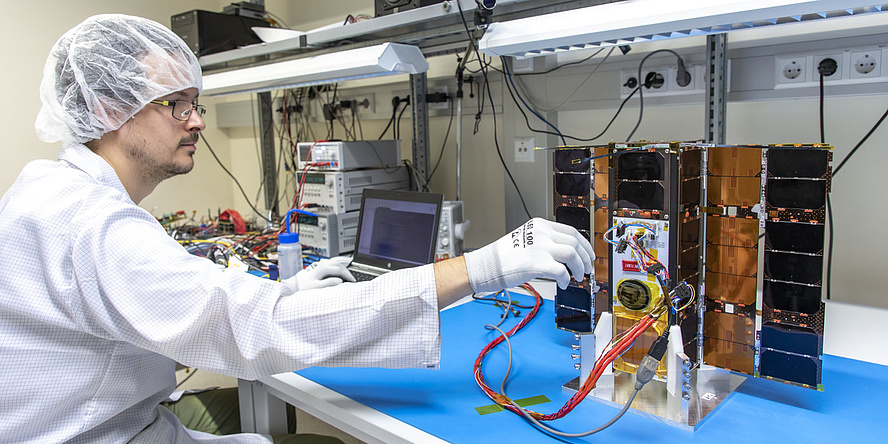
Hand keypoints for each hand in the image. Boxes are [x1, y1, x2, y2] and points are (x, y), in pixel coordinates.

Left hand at [282, 258, 355, 291]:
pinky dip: (336, 268)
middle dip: (346, 271)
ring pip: (334, 263)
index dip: (348, 275)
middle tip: (352, 279)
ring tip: (346, 275)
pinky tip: (337, 272)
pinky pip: (329, 265)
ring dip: (342, 268)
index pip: (339, 270)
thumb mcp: (316, 287)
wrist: (292, 285)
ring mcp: (318, 265)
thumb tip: (339, 280)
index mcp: (322, 268)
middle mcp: (320, 264)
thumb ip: (329, 283)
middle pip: (338, 264)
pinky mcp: (316, 267)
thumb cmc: (302, 287)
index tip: (353, 281)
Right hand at [463, 218, 593, 292]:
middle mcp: (542, 233)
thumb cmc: (503, 256)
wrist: (486, 265)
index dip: (584, 244)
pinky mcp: (537, 263)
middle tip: (586, 269)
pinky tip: (562, 284)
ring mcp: (540, 247)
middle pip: (575, 242)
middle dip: (585, 258)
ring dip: (579, 268)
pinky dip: (566, 279)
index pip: (571, 231)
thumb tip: (564, 254)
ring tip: (577, 277)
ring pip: (572, 254)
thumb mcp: (526, 239)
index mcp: (540, 226)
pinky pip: (562, 271)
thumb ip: (545, 242)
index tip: (588, 255)